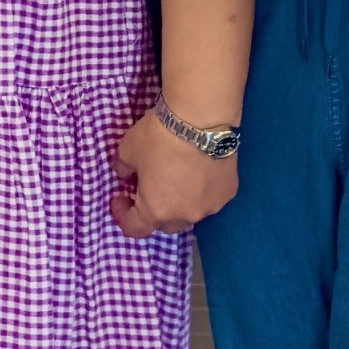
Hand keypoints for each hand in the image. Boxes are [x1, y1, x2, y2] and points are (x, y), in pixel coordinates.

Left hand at [114, 110, 240, 236]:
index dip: (123, 215)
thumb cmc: (159, 137)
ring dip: (179, 202)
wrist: (201, 120)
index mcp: (157, 209)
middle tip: (149, 187)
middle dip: (154, 210)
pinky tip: (198, 171)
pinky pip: (209, 198)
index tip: (120, 198)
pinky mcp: (228, 193)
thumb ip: (123, 168)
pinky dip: (200, 191)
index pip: (135, 229)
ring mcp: (210, 206)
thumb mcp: (127, 150)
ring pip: (190, 213)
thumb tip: (125, 175)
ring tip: (176, 178)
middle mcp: (185, 215)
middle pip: (165, 224)